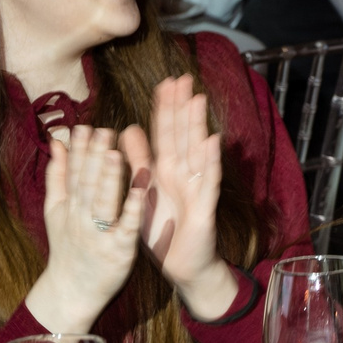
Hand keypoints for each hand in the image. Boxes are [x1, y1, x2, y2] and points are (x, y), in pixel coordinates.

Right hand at [30, 125, 147, 334]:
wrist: (71, 292)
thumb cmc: (68, 247)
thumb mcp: (55, 212)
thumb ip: (58, 177)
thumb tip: (57, 143)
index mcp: (68, 207)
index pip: (73, 174)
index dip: (79, 151)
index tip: (85, 127)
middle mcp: (81, 219)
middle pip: (87, 185)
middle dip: (94, 158)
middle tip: (104, 131)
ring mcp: (99, 235)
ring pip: (103, 203)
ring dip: (110, 178)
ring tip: (115, 153)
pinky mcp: (119, 250)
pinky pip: (126, 228)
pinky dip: (133, 209)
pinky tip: (142, 190)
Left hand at [124, 74, 231, 311]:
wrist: (182, 263)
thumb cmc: (164, 228)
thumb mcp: (145, 191)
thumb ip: (138, 160)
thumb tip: (129, 129)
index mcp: (166, 170)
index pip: (165, 133)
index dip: (165, 108)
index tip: (166, 82)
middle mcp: (184, 174)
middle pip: (182, 135)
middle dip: (182, 108)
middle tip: (183, 79)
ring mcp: (196, 187)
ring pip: (197, 151)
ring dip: (197, 126)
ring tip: (197, 100)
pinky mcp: (205, 206)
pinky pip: (207, 181)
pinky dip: (210, 161)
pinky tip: (212, 141)